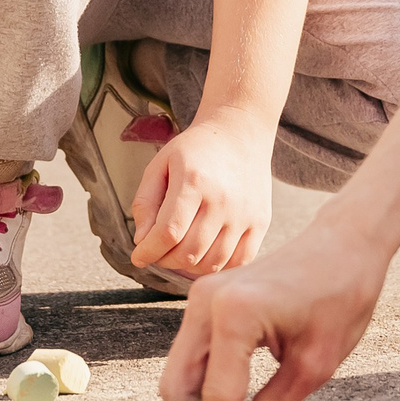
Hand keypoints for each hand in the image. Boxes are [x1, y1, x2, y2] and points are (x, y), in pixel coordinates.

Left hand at [130, 115, 273, 277]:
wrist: (240, 133)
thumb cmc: (196, 149)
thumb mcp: (160, 164)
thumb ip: (145, 202)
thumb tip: (142, 241)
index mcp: (194, 181)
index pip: (168, 233)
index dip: (149, 252)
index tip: (139, 257)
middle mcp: (223, 200)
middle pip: (189, 252)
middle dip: (165, 260)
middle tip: (159, 252)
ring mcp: (245, 214)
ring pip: (212, 262)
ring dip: (189, 267)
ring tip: (180, 253)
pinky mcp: (260, 222)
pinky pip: (239, 261)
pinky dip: (218, 267)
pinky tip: (205, 255)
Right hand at [158, 215, 381, 400]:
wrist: (345, 243)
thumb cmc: (341, 293)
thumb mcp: (315, 364)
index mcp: (234, 312)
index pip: (218, 398)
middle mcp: (205, 302)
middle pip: (179, 389)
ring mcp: (200, 299)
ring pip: (178, 376)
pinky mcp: (206, 304)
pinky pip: (192, 359)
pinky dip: (203, 393)